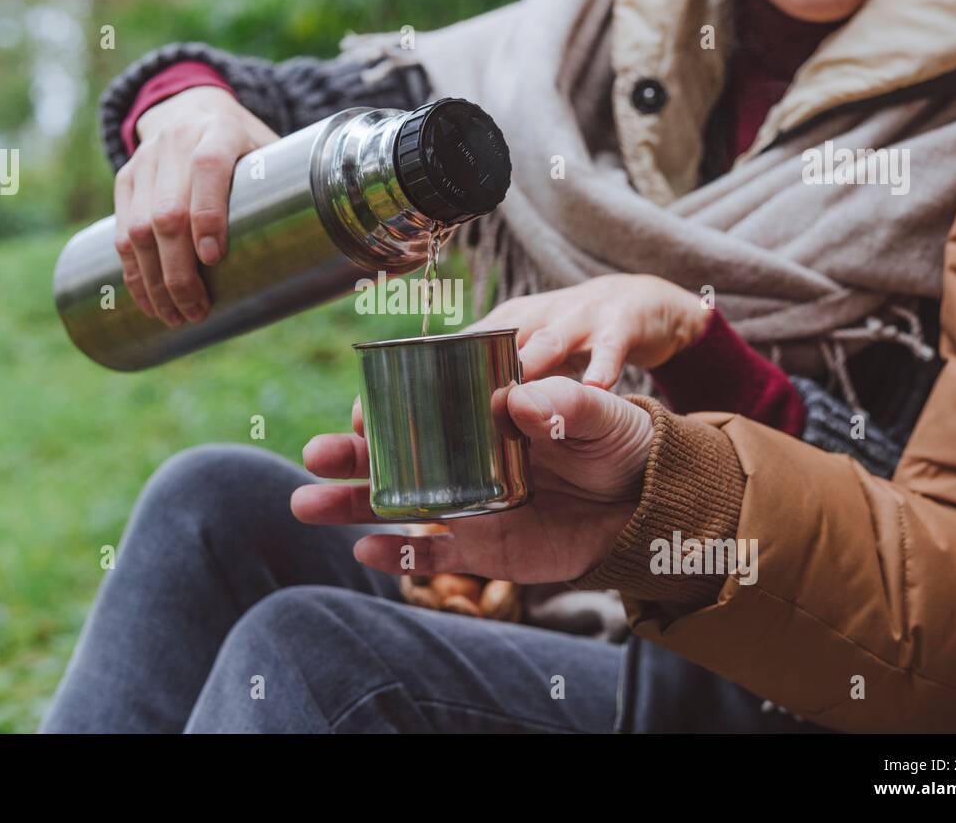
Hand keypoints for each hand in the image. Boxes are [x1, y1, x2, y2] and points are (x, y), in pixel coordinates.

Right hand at [114, 86, 278, 325]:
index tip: (213, 259)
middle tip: (197, 311)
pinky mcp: (126, 179)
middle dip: (179, 271)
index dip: (208, 215)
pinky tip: (148, 301)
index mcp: (220, 130)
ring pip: (137, 228)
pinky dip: (133, 273)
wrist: (194, 108)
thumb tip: (355, 260)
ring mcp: (146, 160)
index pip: (207, 169)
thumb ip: (299, 191)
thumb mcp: (273, 151)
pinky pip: (121, 232)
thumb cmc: (248, 146)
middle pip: (167, 212)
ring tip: (175, 316)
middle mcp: (176, 141)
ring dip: (154, 281)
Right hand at [292, 376, 654, 583]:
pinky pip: (433, 554)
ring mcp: (469, 505)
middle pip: (395, 457)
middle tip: (311, 455)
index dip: (386, 407)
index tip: (361, 409)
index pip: (422, 406)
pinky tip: (364, 550)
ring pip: (398, 506)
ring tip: (306, 504)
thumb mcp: (602, 412)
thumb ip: (564, 403)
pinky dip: (399, 555)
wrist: (650, 503)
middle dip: (350, 457)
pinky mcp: (484, 549)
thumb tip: (516, 400)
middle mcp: (466, 458)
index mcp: (484, 414)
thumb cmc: (621, 443)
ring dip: (352, 506)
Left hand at [469, 274, 709, 387]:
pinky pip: (609, 350)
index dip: (450, 367)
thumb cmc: (574, 331)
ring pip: (551, 341)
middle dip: (483, 367)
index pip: (472, 341)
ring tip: (520, 395)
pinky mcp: (619, 327)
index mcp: (513, 321)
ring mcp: (579, 319)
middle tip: (462, 400)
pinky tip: (597, 389)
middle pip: (503, 339)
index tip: (427, 397)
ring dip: (534, 363)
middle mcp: (540, 315)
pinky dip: (603, 368)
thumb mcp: (533, 344)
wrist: (640, 302)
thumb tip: (453, 404)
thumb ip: (500, 367)